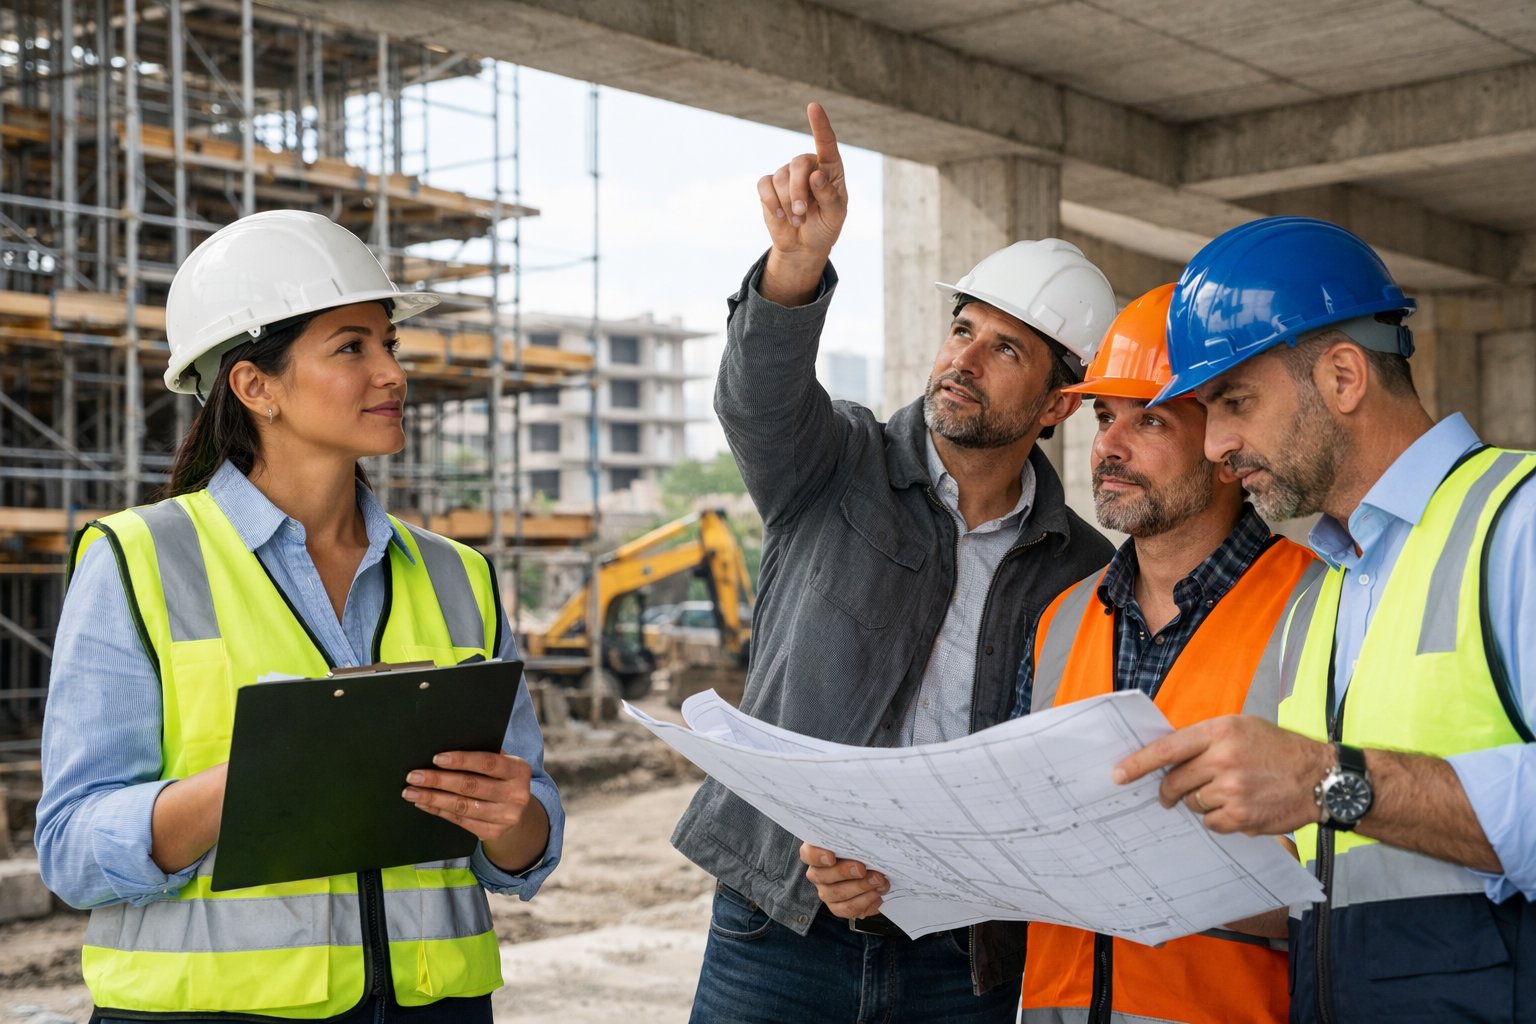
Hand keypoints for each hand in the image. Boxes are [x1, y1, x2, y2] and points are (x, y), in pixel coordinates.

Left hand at [403, 750, 535, 846]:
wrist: (520, 814)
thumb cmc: (502, 780)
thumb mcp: (503, 765)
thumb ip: (484, 756)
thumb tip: (447, 746)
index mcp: (519, 770)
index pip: (487, 763)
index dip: (461, 760)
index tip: (436, 759)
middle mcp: (516, 794)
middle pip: (471, 786)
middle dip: (438, 780)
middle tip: (414, 776)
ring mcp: (506, 816)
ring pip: (462, 806)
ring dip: (433, 798)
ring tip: (411, 792)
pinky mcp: (494, 832)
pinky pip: (460, 821)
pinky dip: (438, 811)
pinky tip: (424, 803)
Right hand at [758, 102, 848, 304]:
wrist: (804, 245)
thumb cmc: (825, 226)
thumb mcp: (835, 215)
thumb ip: (829, 195)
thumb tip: (816, 174)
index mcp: (830, 168)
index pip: (826, 142)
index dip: (820, 124)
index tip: (813, 107)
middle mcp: (808, 166)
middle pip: (798, 163)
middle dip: (798, 190)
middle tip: (802, 212)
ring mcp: (787, 174)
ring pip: (781, 178)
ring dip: (787, 202)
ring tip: (797, 219)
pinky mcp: (769, 186)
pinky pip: (764, 186)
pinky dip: (771, 202)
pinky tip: (780, 215)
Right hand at [799, 841, 887, 919]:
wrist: (871, 869)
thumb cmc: (861, 850)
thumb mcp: (858, 840)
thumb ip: (857, 838)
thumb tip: (867, 834)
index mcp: (817, 852)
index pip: (807, 853)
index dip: (816, 856)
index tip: (831, 857)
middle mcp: (818, 874)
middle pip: (822, 876)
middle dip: (844, 872)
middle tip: (863, 869)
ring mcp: (827, 892)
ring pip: (836, 894)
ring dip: (860, 888)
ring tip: (879, 882)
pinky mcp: (838, 907)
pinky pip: (847, 909)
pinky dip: (865, 903)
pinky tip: (878, 895)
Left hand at [1111, 715, 1332, 835]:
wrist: (1321, 777)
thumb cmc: (1279, 749)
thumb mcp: (1241, 727)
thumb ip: (1205, 739)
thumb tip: (1167, 758)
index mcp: (1219, 732)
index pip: (1167, 749)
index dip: (1137, 764)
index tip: (1117, 774)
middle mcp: (1223, 760)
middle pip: (1175, 781)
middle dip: (1167, 790)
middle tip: (1168, 794)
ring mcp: (1232, 790)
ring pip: (1192, 803)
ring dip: (1200, 802)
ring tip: (1227, 793)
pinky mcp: (1241, 816)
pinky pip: (1210, 822)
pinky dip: (1218, 818)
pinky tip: (1238, 807)